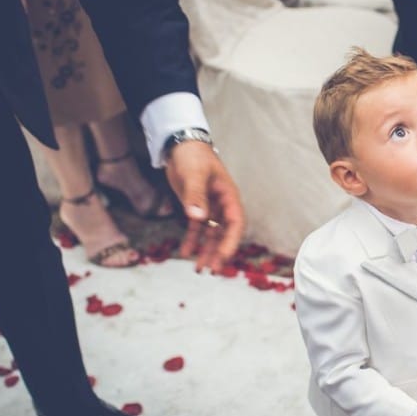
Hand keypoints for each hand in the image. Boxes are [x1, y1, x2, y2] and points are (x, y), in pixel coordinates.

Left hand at [165, 141, 245, 272]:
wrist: (180, 145)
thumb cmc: (193, 156)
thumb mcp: (194, 174)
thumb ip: (196, 196)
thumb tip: (199, 218)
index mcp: (228, 196)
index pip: (236, 224)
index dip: (231, 242)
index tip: (223, 257)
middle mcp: (222, 205)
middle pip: (225, 233)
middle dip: (219, 252)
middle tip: (212, 270)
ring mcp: (210, 207)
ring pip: (211, 234)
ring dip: (206, 251)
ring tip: (200, 269)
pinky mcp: (196, 207)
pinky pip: (197, 228)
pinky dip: (192, 240)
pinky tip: (186, 252)